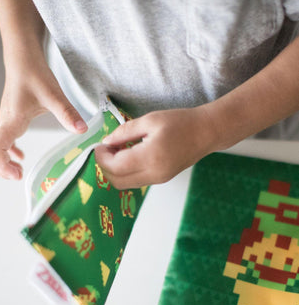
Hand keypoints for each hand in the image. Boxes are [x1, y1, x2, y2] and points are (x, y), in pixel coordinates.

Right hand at [0, 59, 86, 179]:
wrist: (24, 59)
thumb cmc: (34, 74)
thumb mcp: (54, 95)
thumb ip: (67, 113)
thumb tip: (82, 130)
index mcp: (12, 120)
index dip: (2, 165)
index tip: (17, 174)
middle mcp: (5, 122)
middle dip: (1, 167)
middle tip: (18, 176)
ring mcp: (6, 120)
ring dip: (3, 161)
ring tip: (18, 171)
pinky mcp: (11, 118)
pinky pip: (4, 139)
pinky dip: (9, 152)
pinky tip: (21, 156)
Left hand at [95, 106, 218, 188]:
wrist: (206, 132)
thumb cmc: (180, 122)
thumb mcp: (150, 120)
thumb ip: (125, 132)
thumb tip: (107, 141)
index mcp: (150, 157)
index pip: (115, 166)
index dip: (102, 157)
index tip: (99, 145)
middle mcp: (154, 174)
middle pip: (117, 181)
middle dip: (105, 167)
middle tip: (105, 149)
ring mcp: (158, 179)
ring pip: (125, 184)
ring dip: (115, 171)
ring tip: (116, 151)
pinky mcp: (161, 179)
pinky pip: (136, 181)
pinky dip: (126, 172)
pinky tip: (128, 156)